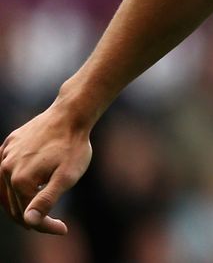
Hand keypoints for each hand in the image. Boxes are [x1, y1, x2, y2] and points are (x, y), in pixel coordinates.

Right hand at [1, 104, 92, 234]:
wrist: (71, 114)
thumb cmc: (73, 146)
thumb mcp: (67, 177)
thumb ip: (47, 199)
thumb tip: (29, 220)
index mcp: (19, 180)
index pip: (27, 215)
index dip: (45, 226)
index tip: (63, 229)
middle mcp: (5, 169)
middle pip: (15, 205)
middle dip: (33, 218)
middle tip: (53, 224)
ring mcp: (4, 156)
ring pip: (7, 190)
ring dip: (21, 203)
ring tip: (38, 211)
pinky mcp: (7, 145)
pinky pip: (6, 171)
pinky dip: (14, 184)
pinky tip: (26, 188)